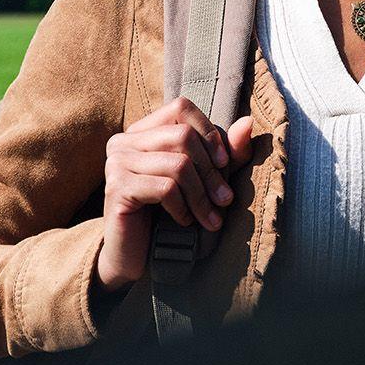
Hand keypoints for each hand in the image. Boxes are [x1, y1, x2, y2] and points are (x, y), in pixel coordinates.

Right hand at [95, 96, 253, 292]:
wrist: (135, 256)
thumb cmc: (171, 213)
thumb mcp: (205, 179)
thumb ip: (227, 151)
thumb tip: (248, 122)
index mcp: (142, 130)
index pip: (181, 108)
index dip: (208, 132)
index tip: (225, 164)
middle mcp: (124, 141)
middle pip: (183, 136)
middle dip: (211, 171)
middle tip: (224, 200)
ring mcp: (117, 163)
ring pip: (178, 164)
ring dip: (202, 195)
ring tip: (211, 218)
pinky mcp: (117, 188)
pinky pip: (165, 188)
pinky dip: (183, 207)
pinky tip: (185, 221)